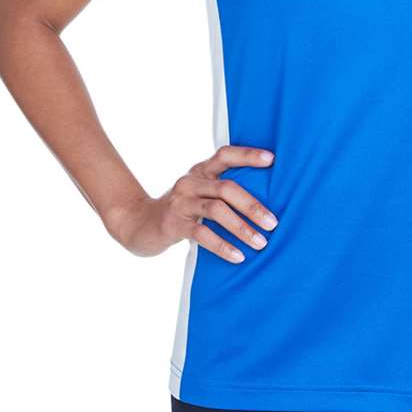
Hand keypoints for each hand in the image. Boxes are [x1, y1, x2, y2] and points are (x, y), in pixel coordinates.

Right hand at [108, 144, 277, 260]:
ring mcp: (180, 202)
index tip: (272, 159)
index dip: (248, 155)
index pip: (225, 155)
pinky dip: (223, 246)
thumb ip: (221, 192)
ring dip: (242, 227)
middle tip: (273, 222)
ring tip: (261, 243)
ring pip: (216, 210)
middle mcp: (191, 182)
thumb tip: (264, 204)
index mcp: (200, 171)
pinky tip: (238, 256)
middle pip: (227, 187)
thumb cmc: (180, 210)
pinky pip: (201, 234)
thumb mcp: (198, 193)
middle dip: (252, 205)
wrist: (138, 224)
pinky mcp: (172, 223)